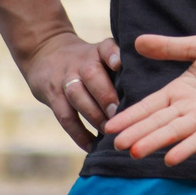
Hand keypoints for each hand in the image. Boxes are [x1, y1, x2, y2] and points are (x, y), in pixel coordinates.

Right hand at [22, 31, 119, 150]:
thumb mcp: (102, 52)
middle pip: (91, 76)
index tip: (119, 63)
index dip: (112, 54)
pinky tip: (91, 146)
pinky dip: (78, 133)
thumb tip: (150, 88)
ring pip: (77, 96)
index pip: (106, 48)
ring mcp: (65, 79)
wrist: (45, 53)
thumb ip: (121, 65)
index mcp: (99, 51)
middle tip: (119, 113)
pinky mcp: (52, 96)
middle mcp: (82, 63)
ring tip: (109, 131)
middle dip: (105, 95)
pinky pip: (65, 116)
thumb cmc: (88, 59)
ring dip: (94, 115)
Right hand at [103, 34, 195, 165]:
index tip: (110, 126)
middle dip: (137, 132)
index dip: (131, 116)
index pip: (150, 106)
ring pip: (176, 131)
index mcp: (179, 91)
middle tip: (116, 144)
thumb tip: (136, 41)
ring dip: (156, 141)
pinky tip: (171, 158)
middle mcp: (188, 108)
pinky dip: (188, 147)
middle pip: (158, 122)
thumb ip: (171, 48)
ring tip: (135, 152)